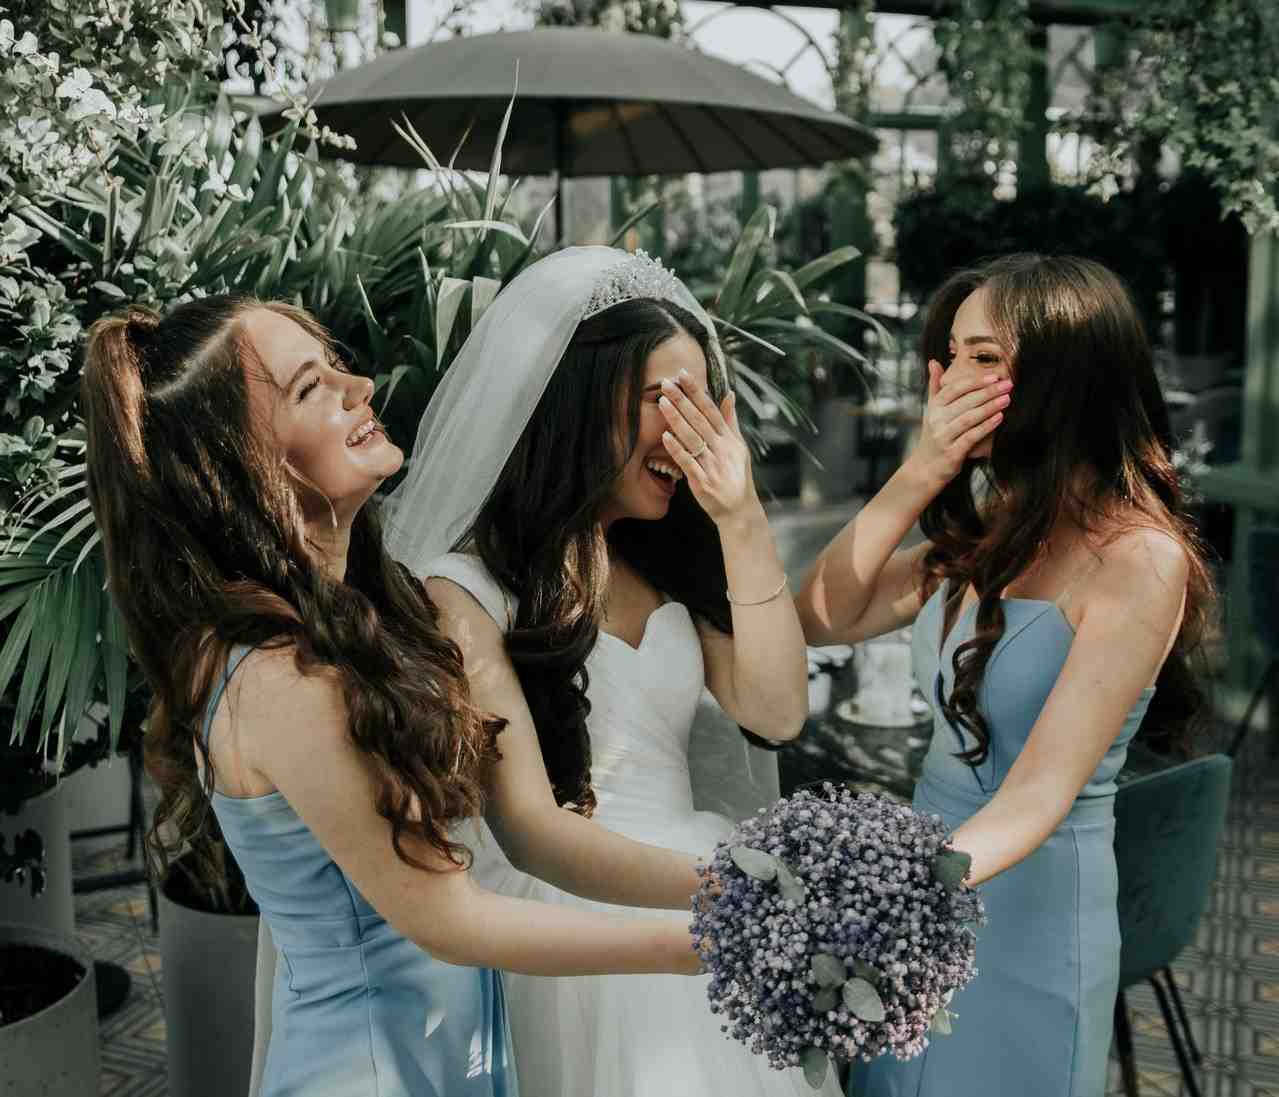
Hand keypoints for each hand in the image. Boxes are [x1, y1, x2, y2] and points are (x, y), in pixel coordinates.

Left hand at [658, 371, 756, 526]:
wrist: (740, 510)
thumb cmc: (737, 476)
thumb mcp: (738, 446)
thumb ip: (730, 420)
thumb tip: (729, 394)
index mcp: (729, 439)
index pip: (711, 410)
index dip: (697, 392)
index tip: (683, 374)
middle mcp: (721, 449)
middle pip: (699, 420)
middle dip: (683, 400)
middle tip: (666, 383)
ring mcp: (712, 465)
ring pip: (692, 438)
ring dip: (676, 419)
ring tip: (662, 403)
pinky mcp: (703, 482)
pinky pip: (688, 463)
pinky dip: (677, 449)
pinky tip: (665, 436)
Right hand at [907, 360, 1011, 486]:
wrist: (925, 467)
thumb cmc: (934, 435)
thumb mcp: (931, 410)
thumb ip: (935, 386)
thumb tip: (934, 362)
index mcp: (934, 407)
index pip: (955, 389)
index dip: (975, 381)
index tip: (994, 376)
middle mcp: (936, 420)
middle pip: (965, 402)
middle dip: (988, 392)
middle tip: (1008, 384)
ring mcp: (943, 437)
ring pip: (969, 418)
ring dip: (990, 407)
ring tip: (1007, 399)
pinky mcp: (952, 452)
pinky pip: (971, 437)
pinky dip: (986, 426)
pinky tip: (999, 418)